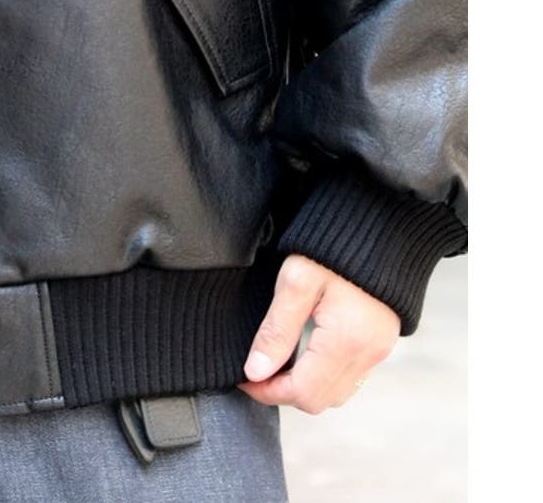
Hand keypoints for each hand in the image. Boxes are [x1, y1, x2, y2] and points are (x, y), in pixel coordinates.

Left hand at [237, 253, 400, 413]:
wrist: (377, 225)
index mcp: (346, 342)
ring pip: (336, 392)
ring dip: (304, 385)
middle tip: (256, 370)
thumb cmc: (332, 247)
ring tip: (277, 360)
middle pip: (320, 400)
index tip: (243, 377)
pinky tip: (303, 351)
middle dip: (283, 391)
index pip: (302, 392)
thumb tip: (255, 372)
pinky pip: (350, 375)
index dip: (267, 392)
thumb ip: (277, 329)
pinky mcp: (381, 340)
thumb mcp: (296, 281)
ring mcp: (378, 349)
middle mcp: (368, 353)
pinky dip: (323, 374)